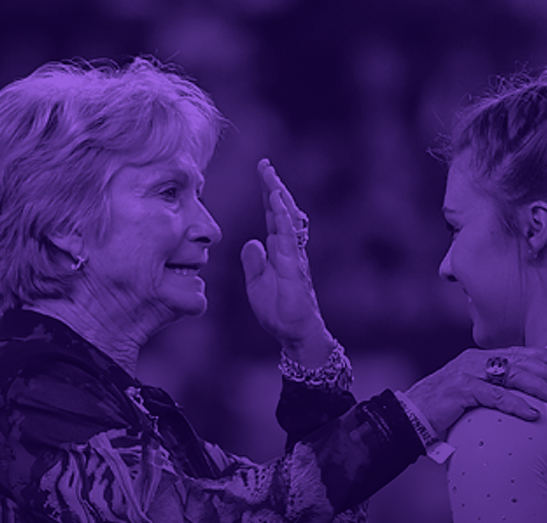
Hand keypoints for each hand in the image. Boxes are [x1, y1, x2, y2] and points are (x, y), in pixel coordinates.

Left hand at [241, 159, 333, 365]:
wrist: (295, 332)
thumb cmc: (279, 310)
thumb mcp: (257, 284)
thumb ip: (254, 262)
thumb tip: (251, 243)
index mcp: (279, 250)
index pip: (273, 216)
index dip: (267, 194)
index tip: (263, 171)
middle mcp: (289, 249)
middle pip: (282, 212)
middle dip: (273, 187)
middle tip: (266, 165)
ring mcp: (293, 256)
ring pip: (288, 221)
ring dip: (279, 199)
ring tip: (271, 178)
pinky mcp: (294, 268)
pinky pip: (289, 239)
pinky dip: (285, 220)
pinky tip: (279, 205)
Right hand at [404, 347, 546, 435]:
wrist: (409, 414)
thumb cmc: (439, 406)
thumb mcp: (466, 390)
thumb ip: (486, 387)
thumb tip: (513, 394)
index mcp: (475, 358)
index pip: (512, 353)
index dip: (537, 356)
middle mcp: (473, 361)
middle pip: (516, 362)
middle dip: (544, 371)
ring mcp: (467, 374)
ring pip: (511, 376)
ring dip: (537, 386)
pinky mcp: (462, 391)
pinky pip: (496, 397)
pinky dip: (516, 405)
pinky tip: (532, 413)